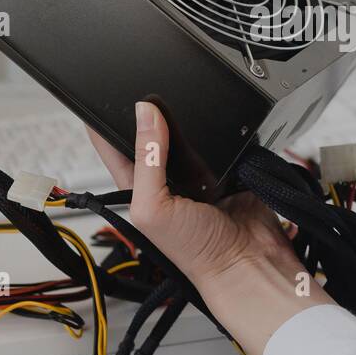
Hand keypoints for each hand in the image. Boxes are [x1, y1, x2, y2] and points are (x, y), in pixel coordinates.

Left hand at [87, 102, 332, 354]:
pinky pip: (226, 137)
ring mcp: (200, 170)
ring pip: (191, 130)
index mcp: (138, 186)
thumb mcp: (154, 208)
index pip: (113, 145)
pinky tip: (224, 132)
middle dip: (156, 114)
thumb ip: (146, 160)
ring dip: (195, 122)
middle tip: (159, 98)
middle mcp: (168, 176)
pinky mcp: (230, 165)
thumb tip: (144, 113)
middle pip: (154, 130)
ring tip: (196, 119)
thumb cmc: (196, 252)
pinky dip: (226, 131)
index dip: (105, 119)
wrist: (249, 261)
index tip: (106, 93)